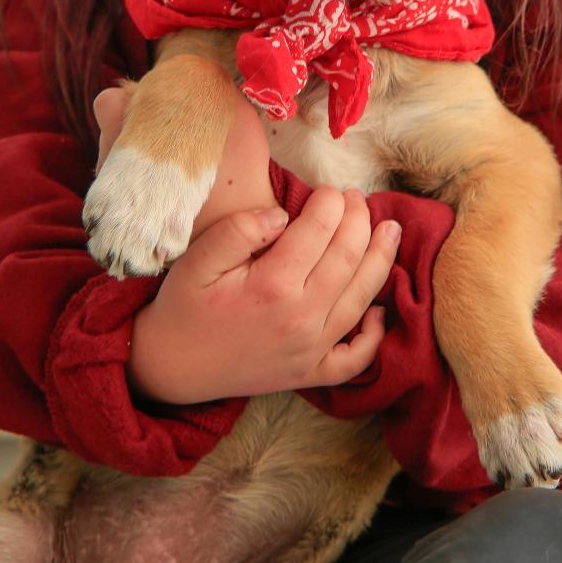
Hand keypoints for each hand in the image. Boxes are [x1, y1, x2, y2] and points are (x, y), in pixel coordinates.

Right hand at [92, 87, 400, 403]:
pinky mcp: (310, 373)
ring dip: (381, 259)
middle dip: (359, 219)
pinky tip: (378, 311)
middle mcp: (301, 318)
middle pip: (348, 257)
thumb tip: (282, 217)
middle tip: (357, 198)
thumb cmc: (183, 307)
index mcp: (272, 285)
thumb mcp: (197, 259)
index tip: (327, 188)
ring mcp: (310, 350)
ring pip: (362, 297)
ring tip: (390, 230)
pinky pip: (354, 359)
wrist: (171, 368)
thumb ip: (240, 230)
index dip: (330, 202)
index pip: (319, 229)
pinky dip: (373, 336)